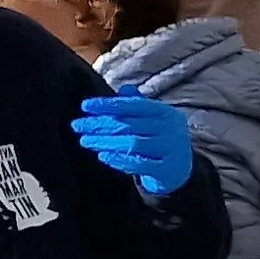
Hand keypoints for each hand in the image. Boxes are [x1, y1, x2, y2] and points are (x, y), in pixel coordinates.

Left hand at [73, 94, 195, 196]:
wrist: (181, 168)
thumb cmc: (160, 139)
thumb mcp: (154, 119)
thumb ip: (138, 105)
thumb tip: (123, 89)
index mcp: (165, 113)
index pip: (133, 105)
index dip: (108, 105)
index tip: (85, 106)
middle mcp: (170, 129)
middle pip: (129, 124)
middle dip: (100, 124)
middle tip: (78, 126)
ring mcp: (169, 149)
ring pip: (132, 143)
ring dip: (105, 142)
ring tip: (85, 141)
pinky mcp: (165, 169)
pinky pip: (139, 164)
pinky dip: (119, 160)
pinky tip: (103, 156)